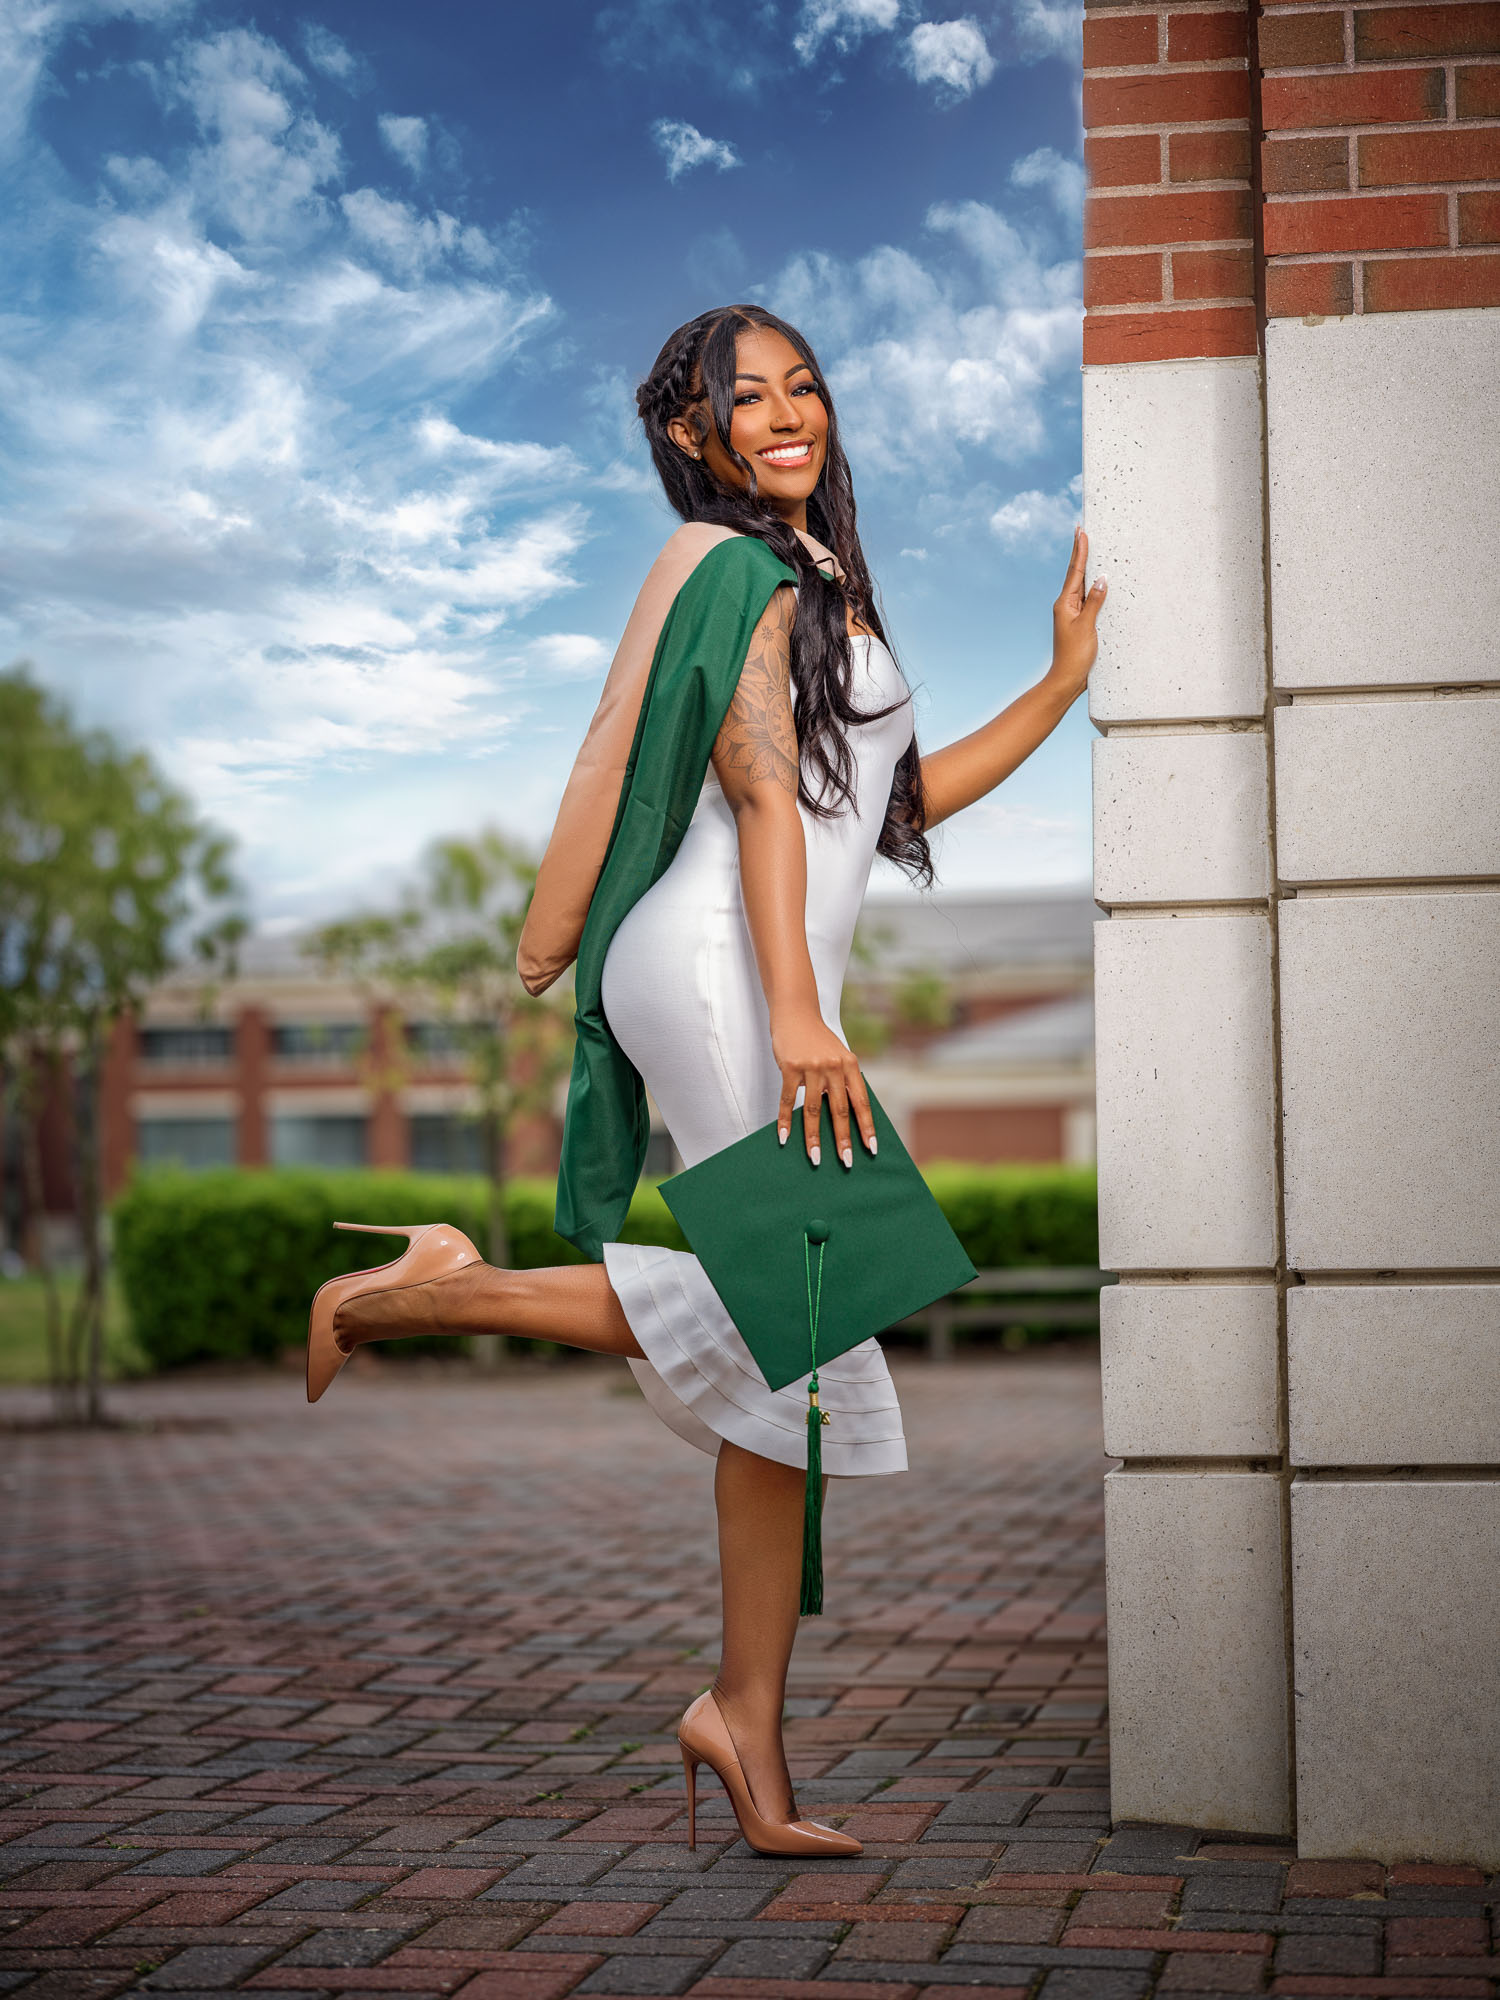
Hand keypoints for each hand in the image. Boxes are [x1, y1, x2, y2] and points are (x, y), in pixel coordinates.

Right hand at [771, 1005, 876, 1167]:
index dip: (867, 1126)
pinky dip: (785, 1121)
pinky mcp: (790, 1067)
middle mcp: (834, 1066)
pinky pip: (788, 1100)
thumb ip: (843, 1081)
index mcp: (850, 1066)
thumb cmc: (817, 1040)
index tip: (872, 1148)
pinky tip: (784, 1138)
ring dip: (813, 1137)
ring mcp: (812, 1066)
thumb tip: (847, 1117)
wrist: (796, 1012)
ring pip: (812, 1109)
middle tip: (846, 1161)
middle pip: (839, 1110)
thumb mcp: (838, 1056)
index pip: (861, 1102)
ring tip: (815, 1158)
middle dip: (843, 1139)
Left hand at [1048, 526, 1106, 701]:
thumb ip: (1095, 602)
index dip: (1080, 550)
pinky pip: (1089, 599)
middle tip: (1081, 530)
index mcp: (1065, 603)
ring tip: (1089, 548)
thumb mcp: (1087, 627)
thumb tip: (1102, 579)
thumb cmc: (1074, 656)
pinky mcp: (1081, 622)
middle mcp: (1067, 605)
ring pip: (1083, 585)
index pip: (1075, 571)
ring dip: (1087, 567)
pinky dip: (1094, 587)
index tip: (1080, 531)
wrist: (1067, 679)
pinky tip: (1099, 583)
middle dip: (1080, 552)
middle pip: (1077, 574)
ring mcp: (1073, 613)